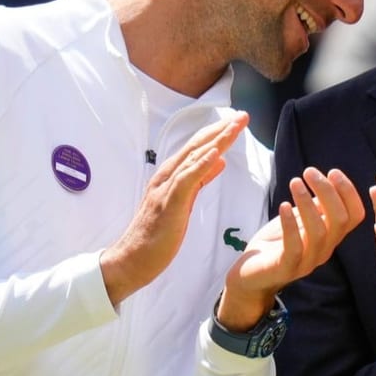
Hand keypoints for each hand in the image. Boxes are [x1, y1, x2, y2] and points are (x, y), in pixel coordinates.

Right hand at [100, 112, 248, 305]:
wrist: (131, 259)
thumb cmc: (156, 234)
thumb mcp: (184, 201)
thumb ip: (200, 179)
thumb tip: (220, 160)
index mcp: (172, 175)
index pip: (198, 147)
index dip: (218, 133)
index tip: (238, 121)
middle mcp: (167, 176)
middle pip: (198, 146)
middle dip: (221, 129)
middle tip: (243, 115)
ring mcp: (166, 188)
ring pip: (194, 158)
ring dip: (216, 141)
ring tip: (234, 126)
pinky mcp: (168, 204)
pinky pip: (186, 181)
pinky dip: (201, 165)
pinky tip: (216, 154)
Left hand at [217, 167, 364, 330]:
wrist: (251, 274)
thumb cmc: (277, 242)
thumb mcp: (299, 219)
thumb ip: (316, 206)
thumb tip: (330, 181)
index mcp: (331, 237)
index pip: (354, 215)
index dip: (349, 192)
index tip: (332, 171)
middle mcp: (325, 249)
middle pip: (340, 220)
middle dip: (328, 191)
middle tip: (309, 172)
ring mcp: (307, 261)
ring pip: (319, 232)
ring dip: (307, 203)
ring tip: (295, 182)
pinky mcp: (286, 268)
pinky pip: (294, 248)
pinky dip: (290, 224)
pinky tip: (284, 205)